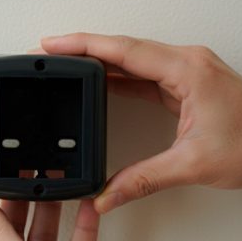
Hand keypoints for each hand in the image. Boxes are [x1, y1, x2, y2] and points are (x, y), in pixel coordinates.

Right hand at [39, 33, 241, 211]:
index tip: (53, 45)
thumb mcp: (193, 163)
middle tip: (48, 55)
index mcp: (186, 70)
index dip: (83, 46)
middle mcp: (183, 63)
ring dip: (95, 62)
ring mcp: (182, 72)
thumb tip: (106, 195)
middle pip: (120, 48)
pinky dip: (114, 77)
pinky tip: (96, 83)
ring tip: (64, 66)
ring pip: (128, 60)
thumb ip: (142, 180)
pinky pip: (139, 74)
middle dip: (80, 50)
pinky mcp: (181, 84)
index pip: (123, 51)